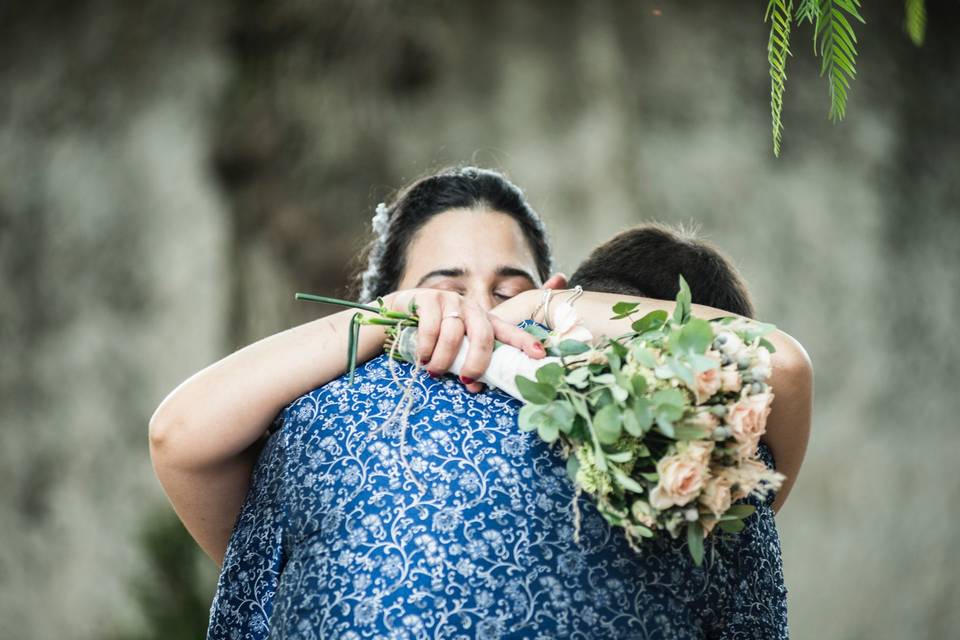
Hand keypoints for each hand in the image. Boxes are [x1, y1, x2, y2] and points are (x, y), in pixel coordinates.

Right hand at [384, 289, 546, 391]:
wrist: (396, 316)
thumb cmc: (430, 338)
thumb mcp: (453, 349)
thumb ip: (466, 363)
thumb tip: (476, 386)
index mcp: (482, 321)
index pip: (507, 331)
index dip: (524, 341)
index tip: (539, 354)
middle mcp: (470, 308)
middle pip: (483, 333)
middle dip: (478, 360)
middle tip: (467, 379)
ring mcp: (450, 300)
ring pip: (454, 333)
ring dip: (444, 359)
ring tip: (434, 371)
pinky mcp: (428, 298)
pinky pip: (431, 327)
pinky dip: (427, 347)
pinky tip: (422, 358)